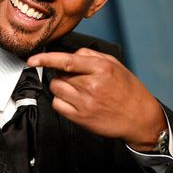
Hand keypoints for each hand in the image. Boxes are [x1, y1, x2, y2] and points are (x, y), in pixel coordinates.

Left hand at [27, 48, 165, 150]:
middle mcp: (91, 85)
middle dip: (62, 74)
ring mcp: (85, 103)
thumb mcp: (116, 65)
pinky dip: (61, 101)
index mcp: (101, 68)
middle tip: (76, 79)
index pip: (66, 60)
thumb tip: (71, 53)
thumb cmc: (129, 91)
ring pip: (56, 89)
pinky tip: (73, 101)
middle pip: (59, 75)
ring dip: (61, 87)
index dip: (46, 59)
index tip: (33, 59)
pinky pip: (58, 105)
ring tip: (76, 89)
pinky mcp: (80, 118)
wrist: (140, 119)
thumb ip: (92, 55)